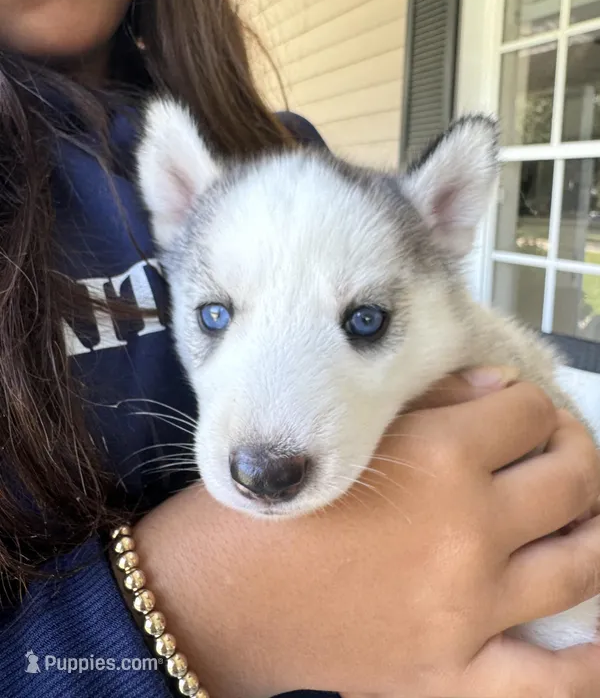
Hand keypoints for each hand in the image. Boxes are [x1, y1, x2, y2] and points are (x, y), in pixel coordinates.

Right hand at [134, 371, 599, 697]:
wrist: (209, 600)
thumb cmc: (264, 507)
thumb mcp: (338, 430)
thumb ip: (428, 402)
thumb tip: (498, 389)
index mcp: (438, 460)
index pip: (527, 411)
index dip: (526, 402)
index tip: (512, 410)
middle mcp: (468, 531)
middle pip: (571, 476)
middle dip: (571, 450)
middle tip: (553, 451)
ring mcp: (470, 612)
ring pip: (584, 560)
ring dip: (592, 528)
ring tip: (576, 517)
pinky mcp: (453, 678)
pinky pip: (556, 680)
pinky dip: (590, 660)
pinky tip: (597, 634)